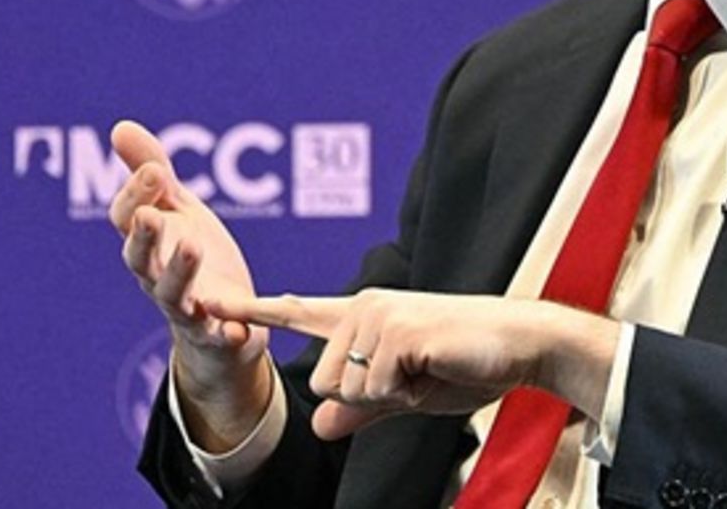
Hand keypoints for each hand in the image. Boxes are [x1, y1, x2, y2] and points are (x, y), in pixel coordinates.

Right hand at [108, 120, 270, 449]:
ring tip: (192, 247)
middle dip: (143, 236)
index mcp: (149, 244)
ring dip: (180, 272)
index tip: (153, 169)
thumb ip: (154, 177)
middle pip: (140, 258)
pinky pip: (219, 336)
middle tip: (149, 214)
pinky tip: (237, 327)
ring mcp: (187, 309)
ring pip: (174, 294)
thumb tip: (120, 126)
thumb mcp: (179, 213)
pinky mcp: (217, 335)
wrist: (223, 329)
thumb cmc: (195, 261)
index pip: (128, 219)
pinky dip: (227, 332)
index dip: (136, 195)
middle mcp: (157, 277)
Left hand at [205, 290, 618, 440]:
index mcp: (362, 316)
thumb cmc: (467, 363)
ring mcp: (380, 315)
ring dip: (391, 395)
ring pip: (347, 387)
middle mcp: (364, 307)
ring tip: (429, 368)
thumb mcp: (406, 394)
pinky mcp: (398, 330)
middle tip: (417, 376)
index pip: (298, 311)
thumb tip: (320, 426)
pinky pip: (375, 389)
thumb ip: (361, 409)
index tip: (206, 301)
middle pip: (324, 380)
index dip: (251, 311)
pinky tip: (434, 367)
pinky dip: (407, 394)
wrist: (520, 344)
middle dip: (369, 397)